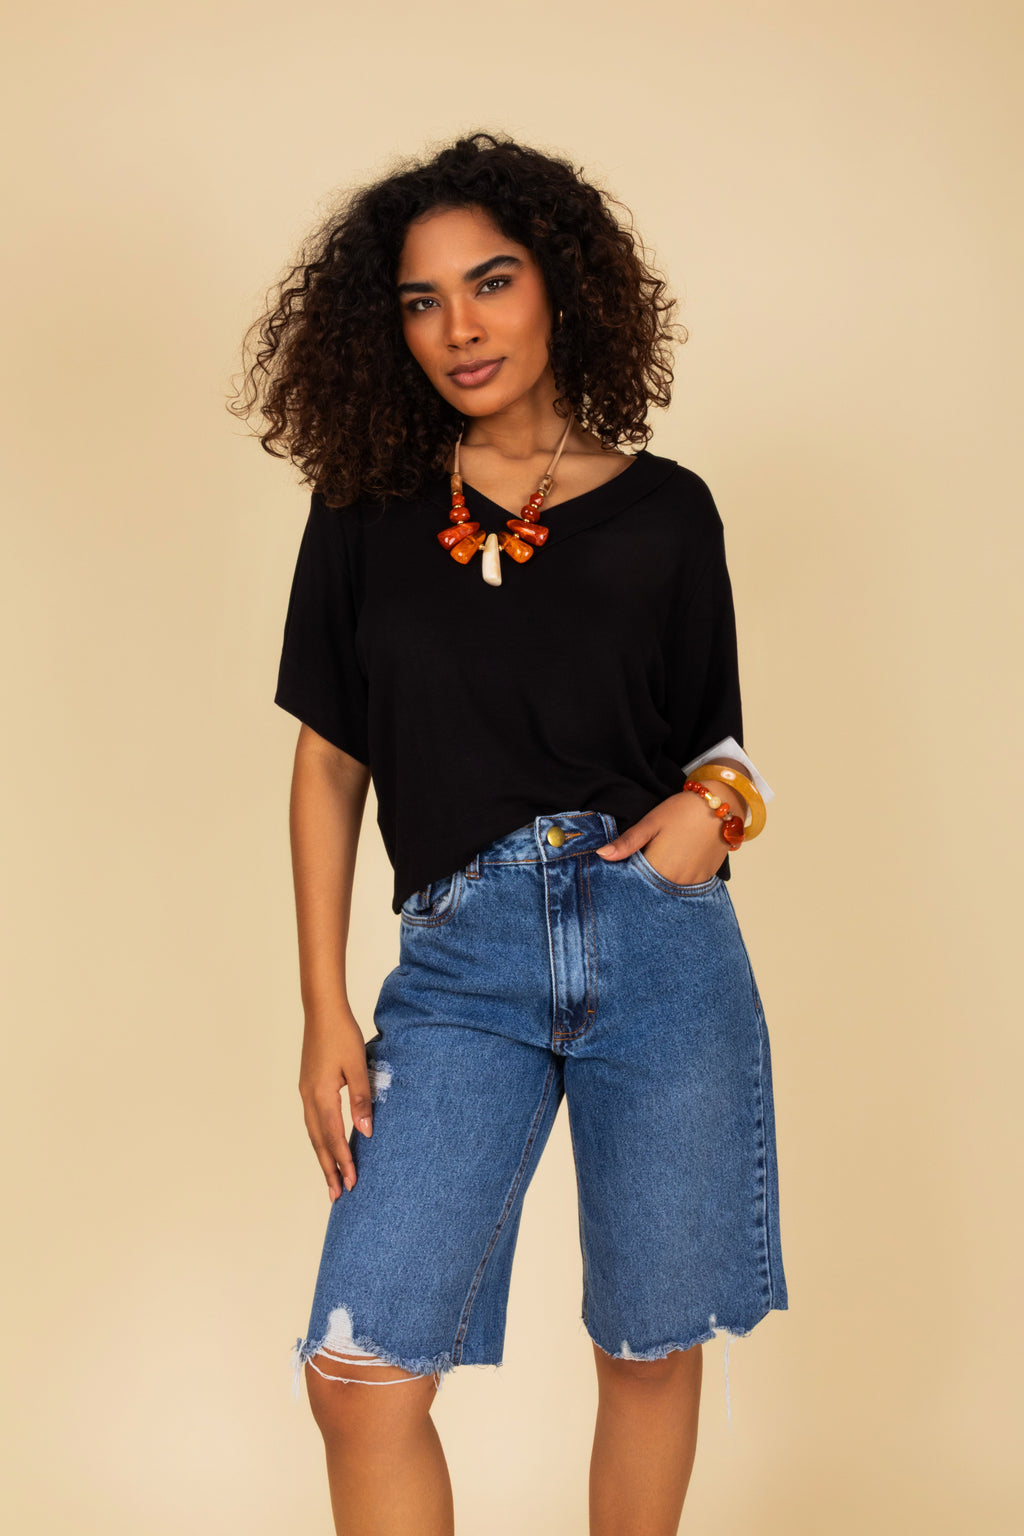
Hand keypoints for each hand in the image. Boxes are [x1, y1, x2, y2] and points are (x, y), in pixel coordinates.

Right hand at [298, 1008, 373, 1199]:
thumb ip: (362, 1099)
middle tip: (337, 1195)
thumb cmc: (342, 1034)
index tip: (352, 1183)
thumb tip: (365, 1132)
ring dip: (322, 1157)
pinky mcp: (307, 1086)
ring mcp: (306, 1093)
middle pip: (318, 1142)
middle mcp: (309, 1098)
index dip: (343, 1162)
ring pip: (313, 1134)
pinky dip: (319, 1140)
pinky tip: (325, 1146)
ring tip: (331, 1178)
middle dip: (328, 1169)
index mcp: (322, 1095)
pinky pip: (312, 1122)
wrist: (322, 1011)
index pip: (333, 1137)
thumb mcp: (358, 1066)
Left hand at [593, 787, 735, 885]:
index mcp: (659, 867)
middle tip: (647, 856)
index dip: (629, 874)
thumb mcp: (651, 822)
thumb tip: (602, 855)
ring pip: (669, 886)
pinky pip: (686, 884)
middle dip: (645, 878)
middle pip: (653, 886)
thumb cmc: (682, 810)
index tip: (627, 864)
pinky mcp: (706, 877)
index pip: (636, 881)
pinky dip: (678, 877)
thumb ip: (627, 842)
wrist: (720, 805)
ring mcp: (693, 881)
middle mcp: (677, 880)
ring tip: (663, 857)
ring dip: (663, 878)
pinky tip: (677, 860)